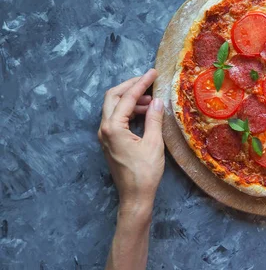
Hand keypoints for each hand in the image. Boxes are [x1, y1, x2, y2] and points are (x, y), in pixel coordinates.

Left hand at [98, 69, 164, 212]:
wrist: (135, 196)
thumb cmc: (145, 172)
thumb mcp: (154, 143)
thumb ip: (154, 118)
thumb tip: (157, 100)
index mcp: (113, 127)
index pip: (127, 97)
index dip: (141, 83)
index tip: (153, 72)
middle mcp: (104, 129)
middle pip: (113, 97)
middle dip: (131, 86)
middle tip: (148, 80)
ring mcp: (105, 135)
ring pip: (114, 107)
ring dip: (131, 99)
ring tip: (152, 99)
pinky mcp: (110, 141)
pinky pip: (117, 118)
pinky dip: (129, 110)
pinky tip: (145, 112)